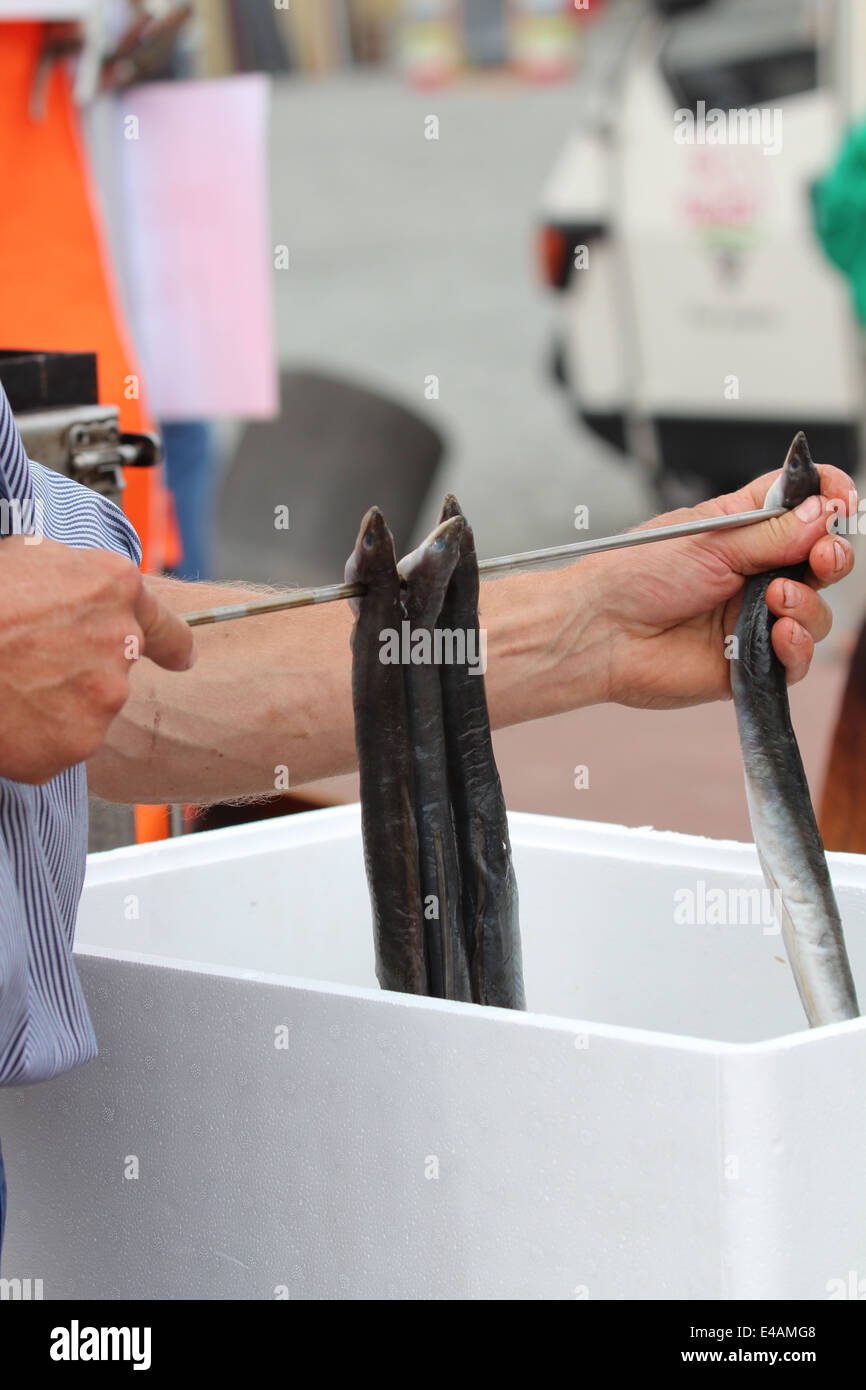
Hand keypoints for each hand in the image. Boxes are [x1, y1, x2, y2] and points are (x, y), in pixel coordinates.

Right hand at [0, 536, 195, 782]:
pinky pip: (56, 747)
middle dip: (77, 672)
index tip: (180, 658)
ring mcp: (102, 698)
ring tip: (9, 683)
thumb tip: (82, 595)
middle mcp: (120, 644)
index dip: (172, 646)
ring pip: (84, 711)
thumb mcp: (31, 557)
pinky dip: (32, 739)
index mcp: (114, 588)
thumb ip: (77, 582)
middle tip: (25, 662)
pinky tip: (6, 716)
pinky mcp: (75, 743)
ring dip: (52, 705)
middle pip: (111, 672)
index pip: (166, 629)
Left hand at [582, 465, 855, 709]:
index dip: (829, 499)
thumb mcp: (713, 539)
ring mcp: (755, 617)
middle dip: (833, 555)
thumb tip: (825, 514)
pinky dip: (798, 645)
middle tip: (823, 557)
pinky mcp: (750, 662)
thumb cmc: (638, 575)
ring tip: (777, 600)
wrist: (603, 630)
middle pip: (822, 560)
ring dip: (809, 603)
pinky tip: (780, 634)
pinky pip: (796, 659)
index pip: (804, 506)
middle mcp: (754, 572)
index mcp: (744, 529)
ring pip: (815, 611)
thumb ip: (774, 532)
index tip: (843, 502)